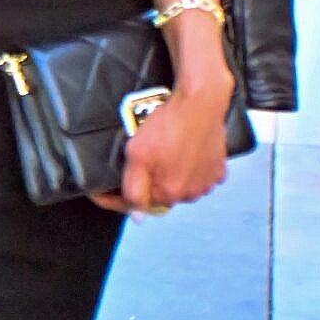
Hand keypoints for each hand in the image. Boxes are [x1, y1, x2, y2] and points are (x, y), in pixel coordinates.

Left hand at [91, 76, 231, 218]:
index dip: (115, 199)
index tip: (100, 193)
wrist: (200, 102)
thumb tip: (138, 218)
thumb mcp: (137, 155)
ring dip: (169, 178)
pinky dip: (189, 170)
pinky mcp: (218, 170)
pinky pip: (198, 177)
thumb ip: (134, 190)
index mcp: (169, 192)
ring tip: (162, 156)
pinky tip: (182, 154)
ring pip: (179, 187)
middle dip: (146, 184)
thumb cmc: (168, 124)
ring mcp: (207, 182)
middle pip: (159, 196)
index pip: (137, 206)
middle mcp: (190, 193)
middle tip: (139, 162)